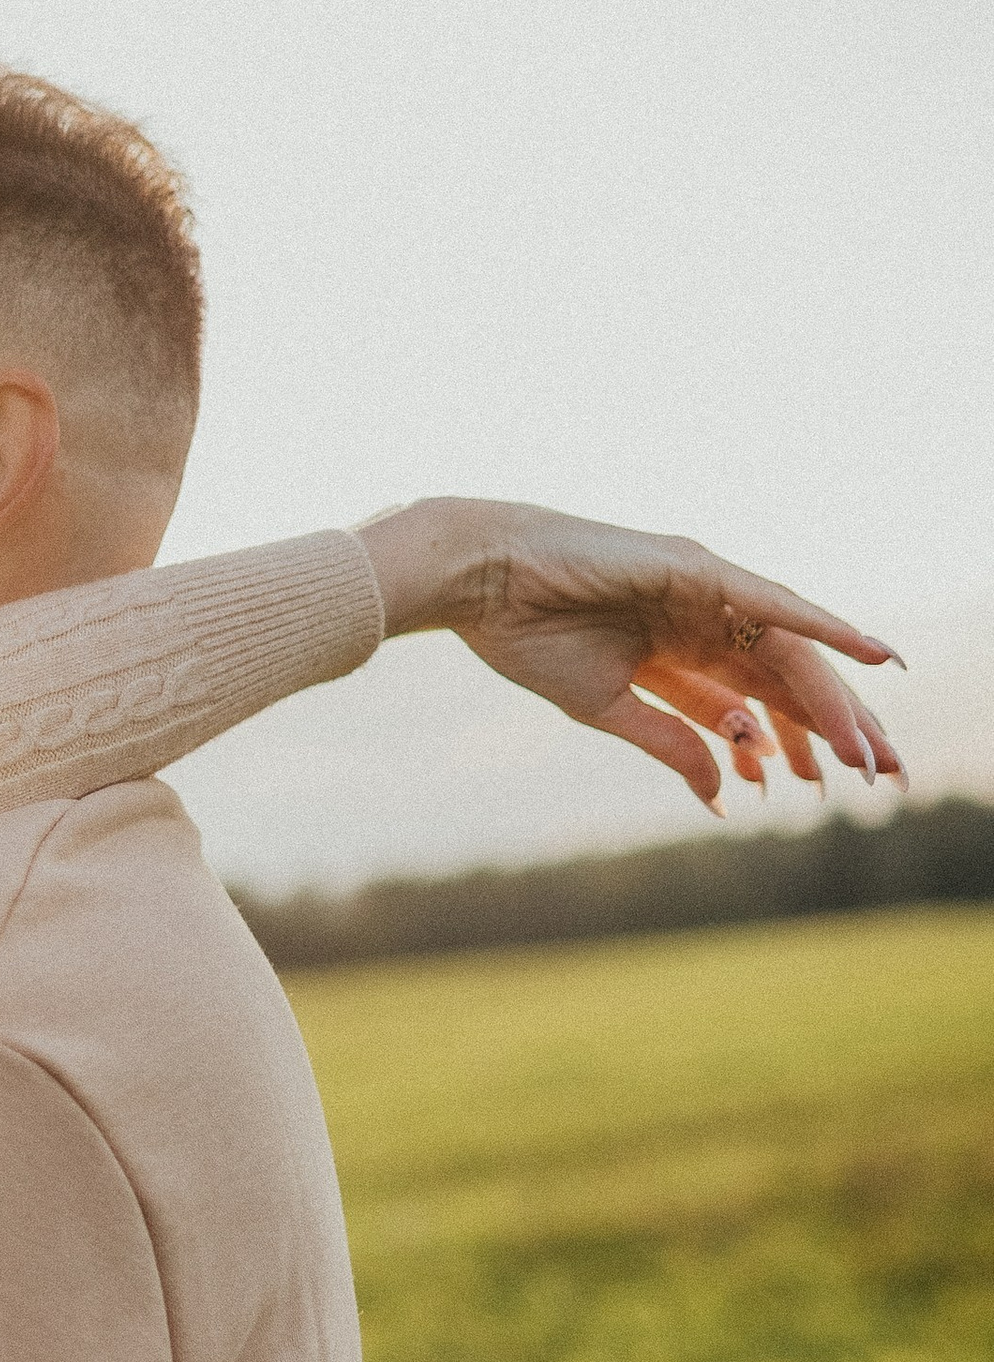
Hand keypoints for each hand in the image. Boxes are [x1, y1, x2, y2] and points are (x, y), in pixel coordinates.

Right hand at [359, 500, 903, 813]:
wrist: (478, 583)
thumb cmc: (528, 635)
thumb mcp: (610, 707)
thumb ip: (673, 742)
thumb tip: (725, 793)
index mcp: (680, 649)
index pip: (756, 699)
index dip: (797, 739)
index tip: (828, 786)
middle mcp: (704, 617)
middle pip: (786, 676)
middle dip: (834, 726)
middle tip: (882, 775)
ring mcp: (705, 588)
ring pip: (788, 649)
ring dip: (835, 697)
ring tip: (870, 748)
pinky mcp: (696, 568)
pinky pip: (772, 602)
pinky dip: (824, 626)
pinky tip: (870, 654)